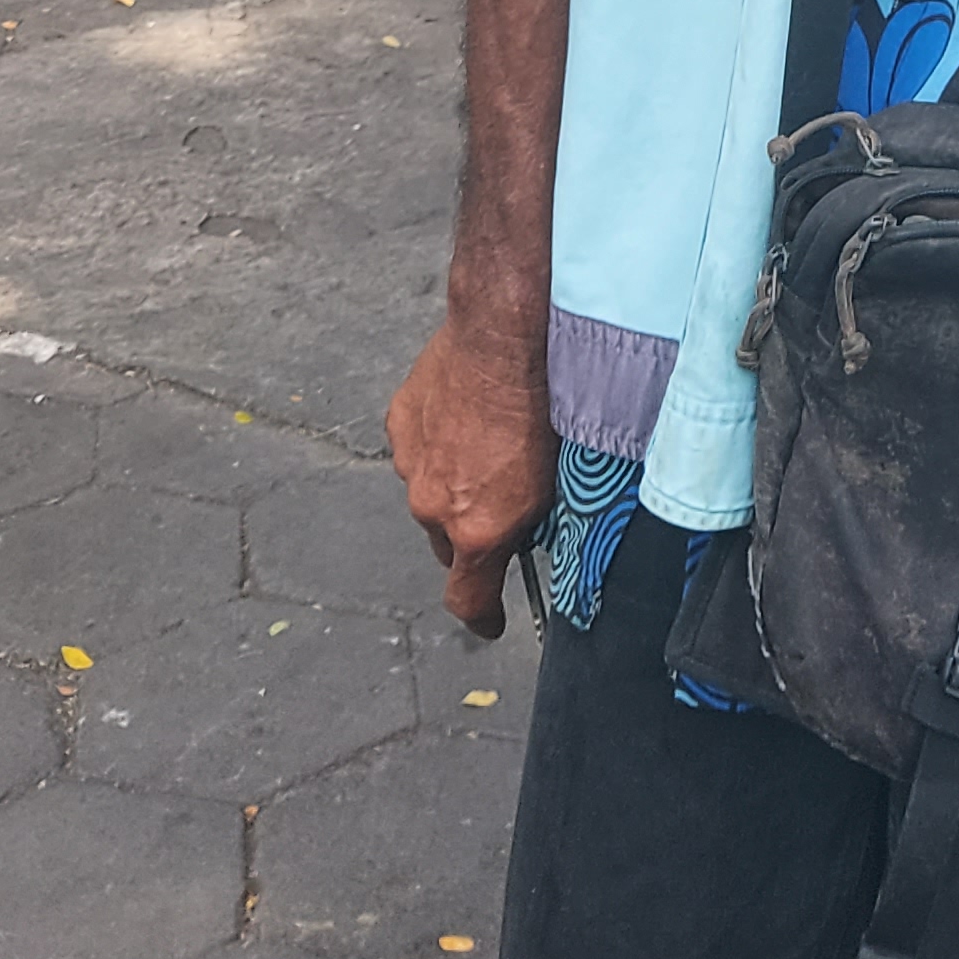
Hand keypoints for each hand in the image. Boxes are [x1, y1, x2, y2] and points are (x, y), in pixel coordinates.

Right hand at [384, 313, 553, 637]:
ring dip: (454, 482)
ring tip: (489, 445)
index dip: (482, 617)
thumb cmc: (545, 402)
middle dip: (472, 534)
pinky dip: (438, 442)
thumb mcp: (558, 478)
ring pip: (431, 492)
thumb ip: (535, 518)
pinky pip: (418, 448)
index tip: (491, 622)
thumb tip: (534, 530)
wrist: (504, 335)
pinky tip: (468, 415)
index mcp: (477, 529)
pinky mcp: (400, 423)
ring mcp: (412, 463)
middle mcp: (435, 506)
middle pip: (449, 542)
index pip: (467, 598)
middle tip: (503, 505)